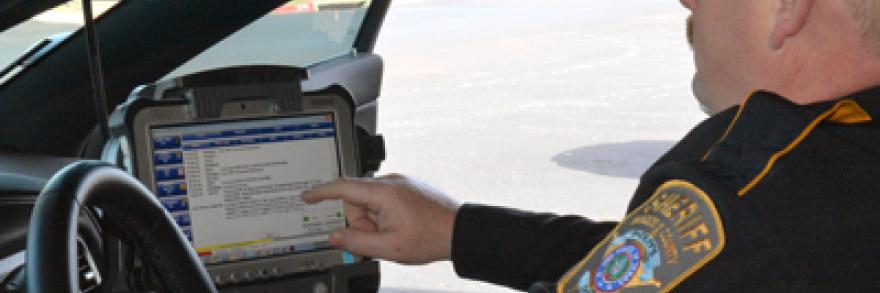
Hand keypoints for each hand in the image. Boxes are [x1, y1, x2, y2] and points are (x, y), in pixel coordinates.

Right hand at [302, 174, 459, 263]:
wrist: (459, 231)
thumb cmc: (430, 237)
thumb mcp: (388, 249)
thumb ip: (356, 243)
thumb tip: (336, 237)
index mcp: (383, 193)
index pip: (342, 188)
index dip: (320, 193)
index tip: (307, 196)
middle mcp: (390, 182)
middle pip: (356, 201)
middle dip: (362, 222)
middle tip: (380, 239)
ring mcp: (400, 182)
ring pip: (370, 202)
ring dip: (375, 221)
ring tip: (395, 234)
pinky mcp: (407, 187)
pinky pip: (383, 200)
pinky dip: (384, 215)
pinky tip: (400, 227)